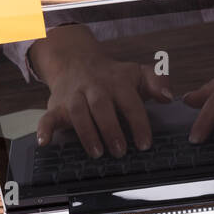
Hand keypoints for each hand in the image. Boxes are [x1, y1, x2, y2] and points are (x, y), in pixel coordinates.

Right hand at [30, 25, 172, 158]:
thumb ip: (157, 82)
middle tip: (120, 151)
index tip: (144, 144)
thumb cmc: (113, 76)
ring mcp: (74, 96)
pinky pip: (48, 117)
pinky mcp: (57, 106)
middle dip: (111, 129)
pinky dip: (44, 129)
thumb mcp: (137, 73)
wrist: (76, 61)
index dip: (138, 123)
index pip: (130, 102)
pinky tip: (44, 143)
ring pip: (78, 112)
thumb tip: (169, 97)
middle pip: (101, 106)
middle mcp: (94, 88)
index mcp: (117, 82)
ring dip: (86, 133)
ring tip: (97, 153)